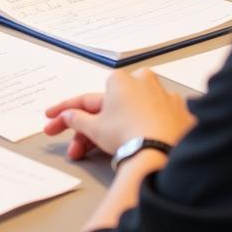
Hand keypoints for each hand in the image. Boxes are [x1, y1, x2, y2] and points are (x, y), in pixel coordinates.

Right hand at [44, 68, 195, 159]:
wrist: (161, 151)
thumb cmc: (127, 134)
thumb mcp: (95, 128)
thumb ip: (77, 120)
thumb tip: (66, 116)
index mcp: (120, 79)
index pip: (86, 99)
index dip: (65, 111)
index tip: (51, 119)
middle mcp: (143, 80)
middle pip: (109, 108)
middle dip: (90, 129)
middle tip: (76, 147)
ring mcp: (164, 96)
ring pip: (133, 112)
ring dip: (117, 129)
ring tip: (108, 150)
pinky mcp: (180, 112)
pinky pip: (158, 119)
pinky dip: (146, 130)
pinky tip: (138, 142)